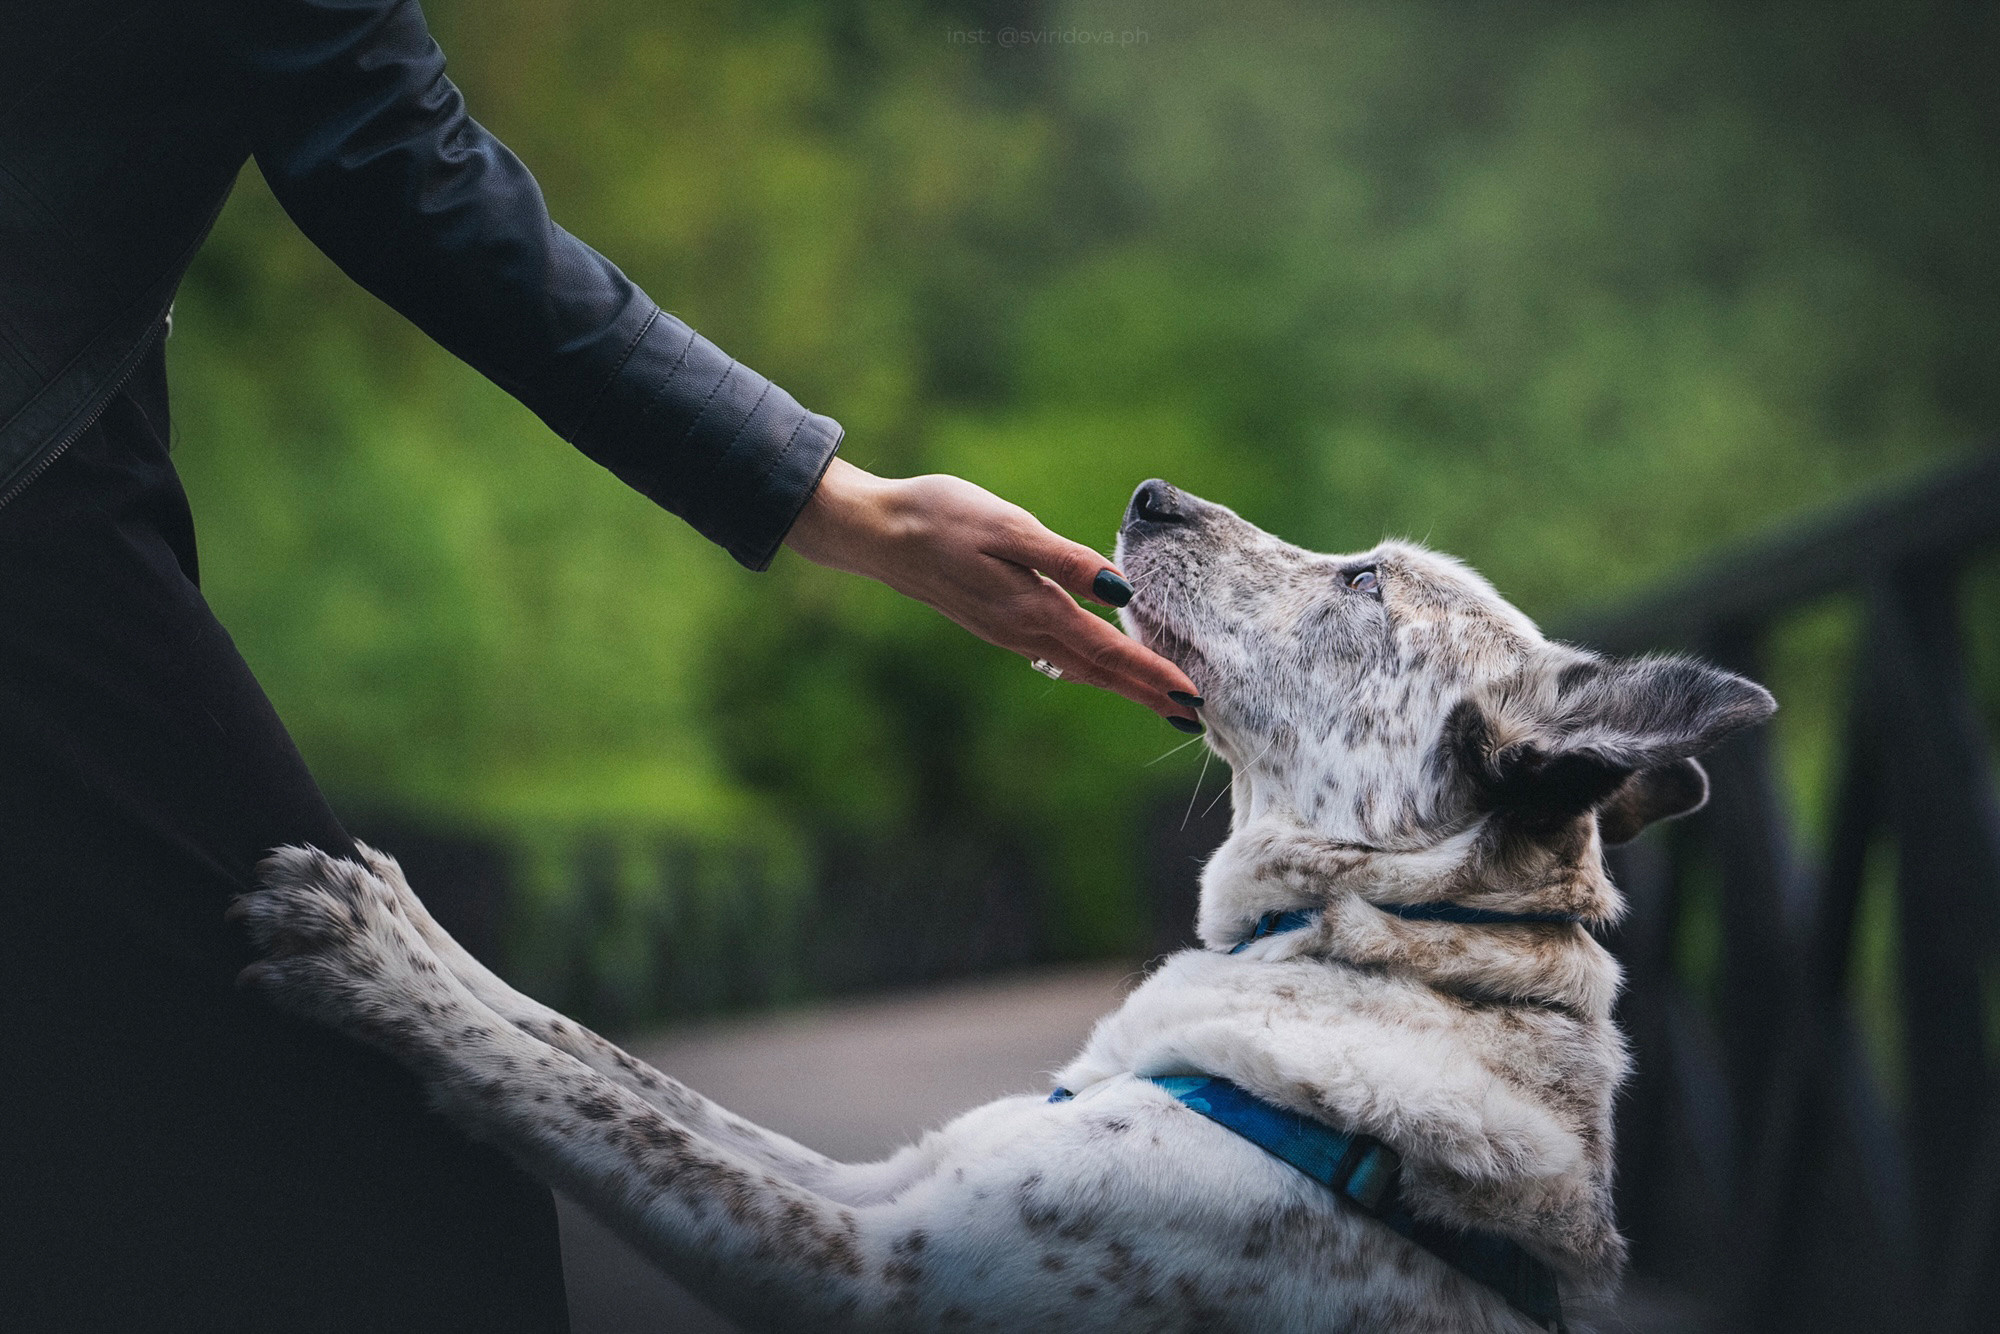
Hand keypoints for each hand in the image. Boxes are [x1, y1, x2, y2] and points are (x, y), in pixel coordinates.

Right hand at [783, 459, 1203, 725]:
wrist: (877, 533)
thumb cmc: (941, 516)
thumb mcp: (1008, 527)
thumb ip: (1066, 561)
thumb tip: (1121, 593)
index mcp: (1034, 608)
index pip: (1109, 651)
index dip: (1154, 675)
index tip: (1194, 698)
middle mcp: (1024, 630)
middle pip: (1100, 671)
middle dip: (1148, 693)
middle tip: (1196, 717)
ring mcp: (1008, 631)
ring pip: (1079, 667)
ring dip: (1123, 684)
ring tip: (1160, 698)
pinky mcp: (997, 622)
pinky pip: (1058, 655)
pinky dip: (1092, 666)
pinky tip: (1102, 665)